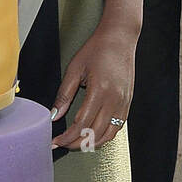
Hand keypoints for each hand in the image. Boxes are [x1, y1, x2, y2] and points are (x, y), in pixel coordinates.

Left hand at [50, 19, 137, 150]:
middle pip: (94, 133)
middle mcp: (114, 99)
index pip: (81, 123)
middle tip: (62, 144)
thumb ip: (64, 94)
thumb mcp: (74, 69)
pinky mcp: (128, 102)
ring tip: (76, 143)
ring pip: (108, 134)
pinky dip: (104, 135)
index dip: (67, 136)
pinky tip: (93, 135)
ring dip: (91, 143)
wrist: (120, 38)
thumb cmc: (97, 49)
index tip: (56, 140)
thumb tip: (54, 115)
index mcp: (100, 90)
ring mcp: (123, 102)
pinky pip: (117, 127)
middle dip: (76, 143)